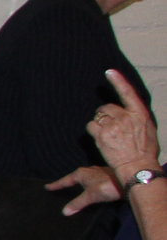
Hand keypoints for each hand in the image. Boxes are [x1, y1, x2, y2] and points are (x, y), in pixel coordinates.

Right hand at [48, 165, 121, 215]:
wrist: (130, 181)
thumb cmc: (108, 186)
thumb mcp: (90, 196)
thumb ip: (77, 203)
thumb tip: (64, 211)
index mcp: (81, 174)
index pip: (65, 181)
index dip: (56, 185)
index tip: (47, 187)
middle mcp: (89, 171)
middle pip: (75, 177)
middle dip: (69, 182)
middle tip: (61, 187)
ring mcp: (99, 172)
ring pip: (86, 178)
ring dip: (81, 184)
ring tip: (77, 189)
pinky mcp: (108, 176)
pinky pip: (94, 181)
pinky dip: (90, 185)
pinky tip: (93, 190)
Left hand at [89, 68, 159, 186]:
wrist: (138, 167)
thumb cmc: (145, 151)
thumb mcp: (148, 130)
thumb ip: (136, 118)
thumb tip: (128, 113)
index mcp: (140, 114)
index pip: (128, 93)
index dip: (118, 81)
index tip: (110, 72)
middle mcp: (126, 117)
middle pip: (107, 108)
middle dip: (105, 116)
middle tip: (111, 129)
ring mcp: (114, 125)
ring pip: (98, 117)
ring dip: (99, 124)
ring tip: (108, 137)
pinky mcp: (102, 134)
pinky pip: (91, 126)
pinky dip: (93, 132)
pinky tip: (101, 140)